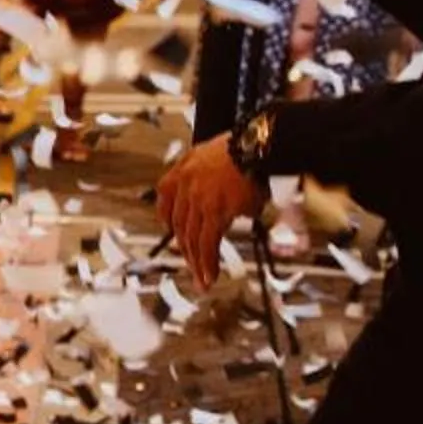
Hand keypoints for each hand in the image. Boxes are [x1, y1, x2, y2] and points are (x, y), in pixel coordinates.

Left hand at [157, 138, 261, 288]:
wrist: (256, 144)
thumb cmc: (244, 146)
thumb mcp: (213, 153)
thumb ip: (209, 175)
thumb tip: (226, 200)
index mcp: (182, 169)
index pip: (165, 199)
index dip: (167, 218)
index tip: (170, 230)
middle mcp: (185, 186)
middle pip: (179, 224)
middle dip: (185, 248)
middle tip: (190, 265)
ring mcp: (198, 199)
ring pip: (191, 237)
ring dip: (196, 261)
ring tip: (201, 279)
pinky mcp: (215, 211)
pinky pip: (207, 242)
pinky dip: (207, 261)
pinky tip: (209, 274)